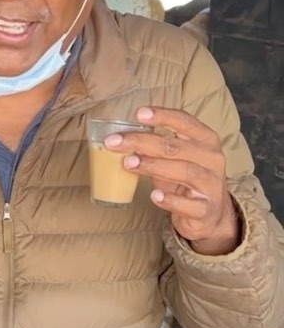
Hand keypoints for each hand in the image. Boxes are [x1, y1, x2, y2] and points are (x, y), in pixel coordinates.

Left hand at [105, 105, 240, 254]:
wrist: (210, 213)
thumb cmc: (187, 180)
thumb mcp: (175, 159)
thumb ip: (155, 148)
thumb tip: (121, 139)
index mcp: (206, 140)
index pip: (186, 122)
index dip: (163, 116)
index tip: (139, 113)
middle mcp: (212, 160)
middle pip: (176, 147)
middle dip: (142, 142)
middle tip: (115, 142)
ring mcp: (212, 185)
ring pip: (184, 171)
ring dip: (153, 166)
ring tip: (129, 163)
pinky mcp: (206, 210)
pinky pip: (189, 204)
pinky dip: (170, 199)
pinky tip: (154, 195)